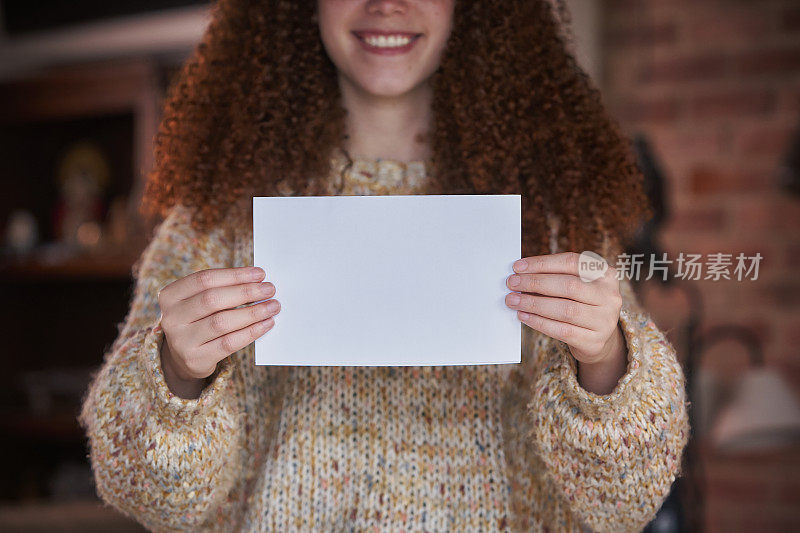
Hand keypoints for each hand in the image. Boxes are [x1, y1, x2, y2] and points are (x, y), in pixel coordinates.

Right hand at [157, 266, 279, 397]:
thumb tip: (259, 281)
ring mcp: (181, 341)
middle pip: (212, 299)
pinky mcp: (196, 359)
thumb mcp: (199, 302)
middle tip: (270, 289)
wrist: (183, 357)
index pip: (205, 279)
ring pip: (222, 322)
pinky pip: (229, 343)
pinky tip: (266, 324)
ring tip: (273, 306)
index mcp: (170, 295)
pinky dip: (251, 332)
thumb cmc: (199, 320)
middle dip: (246, 292)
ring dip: (253, 312)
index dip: (235, 275)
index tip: (260, 274)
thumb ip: (222, 290)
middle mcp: (171, 318)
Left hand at [504, 252, 627, 393]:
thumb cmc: (579, 304)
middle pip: (569, 285)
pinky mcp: (595, 341)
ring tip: (513, 301)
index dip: (543, 263)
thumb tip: (520, 275)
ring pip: (565, 309)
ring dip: (534, 304)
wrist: (597, 338)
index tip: (518, 266)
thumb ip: (554, 277)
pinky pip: (562, 331)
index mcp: (605, 274)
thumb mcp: (575, 285)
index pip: (571, 262)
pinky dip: (539, 322)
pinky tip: (524, 316)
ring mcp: (605, 320)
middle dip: (535, 283)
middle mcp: (609, 296)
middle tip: (512, 283)